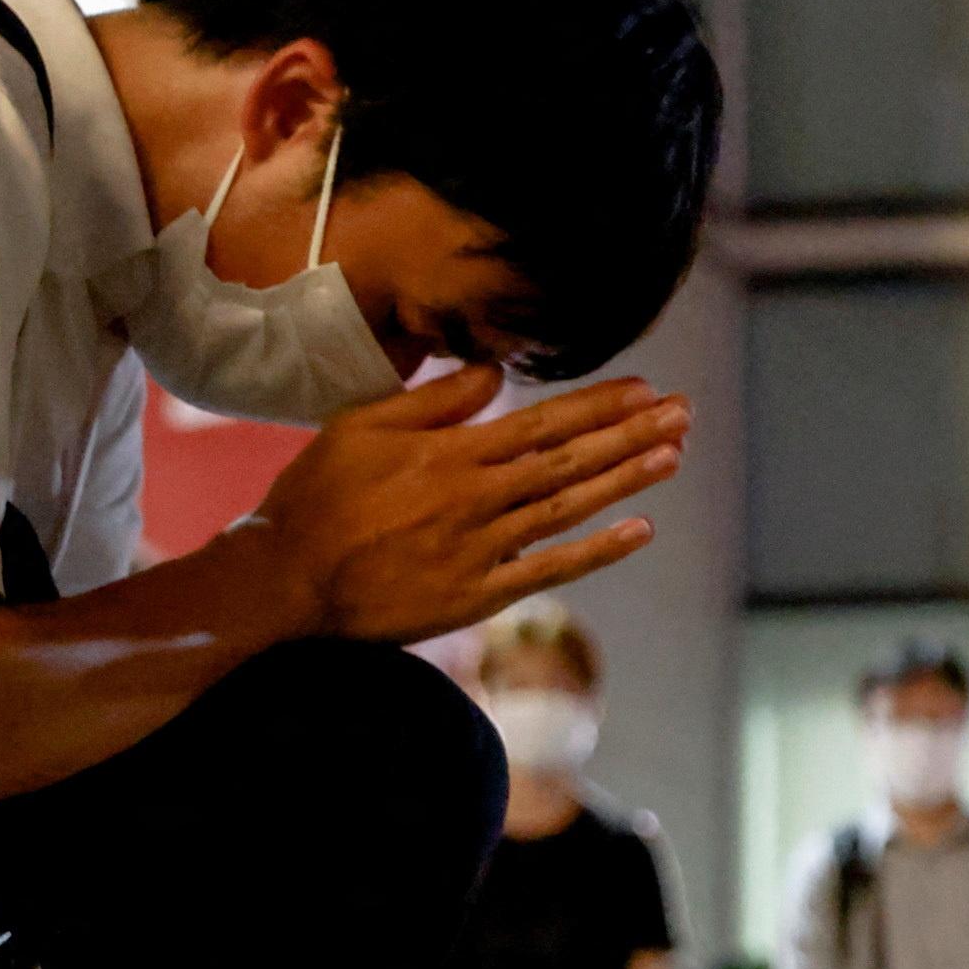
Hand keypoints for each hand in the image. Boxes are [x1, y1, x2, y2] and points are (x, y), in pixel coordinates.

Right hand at [251, 367, 689, 645]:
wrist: (284, 581)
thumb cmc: (315, 498)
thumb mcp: (359, 426)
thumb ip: (432, 401)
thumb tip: (492, 372)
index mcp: (450, 453)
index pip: (542, 421)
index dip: (599, 405)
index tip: (645, 390)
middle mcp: (475, 497)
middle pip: (570, 459)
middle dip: (631, 434)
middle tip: (684, 414)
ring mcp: (479, 549)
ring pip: (569, 507)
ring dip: (627, 480)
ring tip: (674, 456)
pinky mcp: (475, 595)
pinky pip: (550, 570)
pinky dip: (597, 550)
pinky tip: (640, 530)